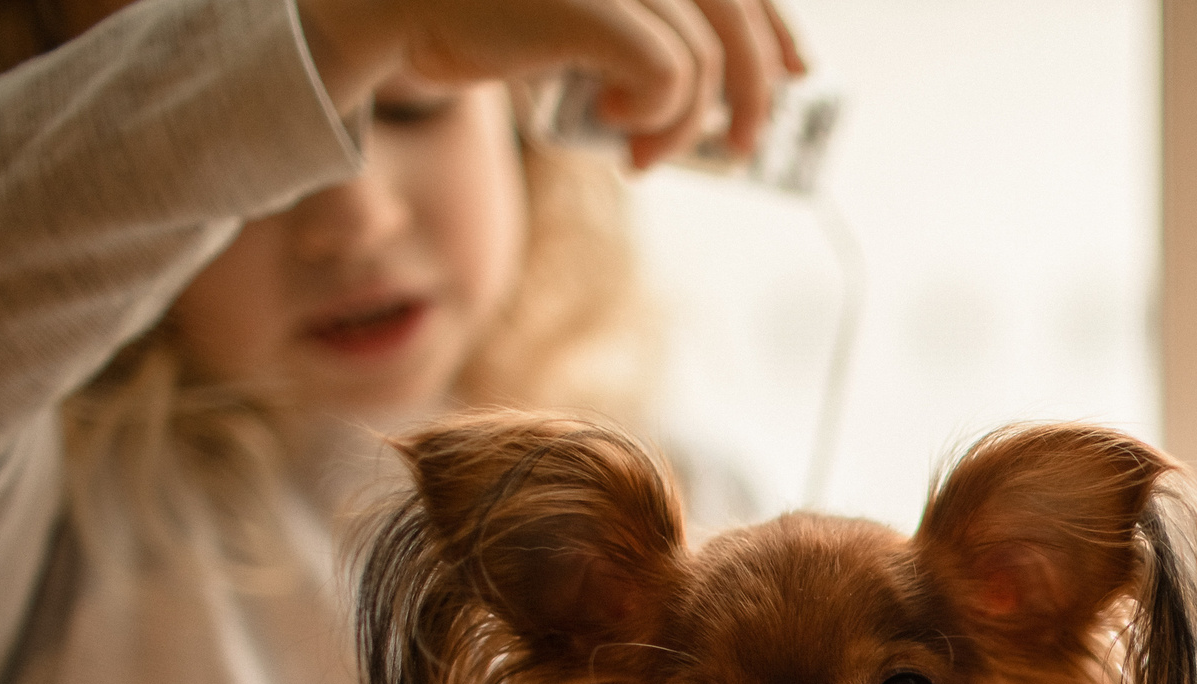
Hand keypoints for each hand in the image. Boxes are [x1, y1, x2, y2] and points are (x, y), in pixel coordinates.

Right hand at [296, 0, 805, 164]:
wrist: (399, 1)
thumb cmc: (496, 14)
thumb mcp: (592, 15)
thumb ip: (659, 25)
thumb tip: (757, 75)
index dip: (776, 28)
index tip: (797, 73)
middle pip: (735, 17)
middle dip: (754, 92)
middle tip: (740, 149)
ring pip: (701, 62)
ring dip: (683, 127)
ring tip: (646, 156)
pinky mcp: (591, 3)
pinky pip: (669, 77)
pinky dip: (657, 116)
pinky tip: (618, 128)